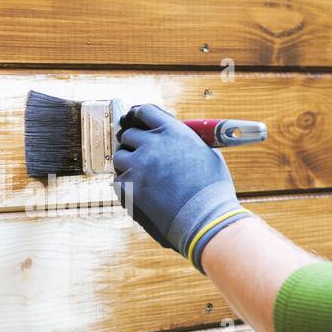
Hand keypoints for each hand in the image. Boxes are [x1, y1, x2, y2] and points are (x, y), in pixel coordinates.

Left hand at [112, 104, 251, 272]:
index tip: (136, 124)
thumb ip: (184, 141)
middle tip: (142, 158)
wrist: (206, 219)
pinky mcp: (129, 187)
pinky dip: (127, 187)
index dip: (139, 118)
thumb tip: (173, 137)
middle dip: (134, 145)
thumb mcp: (207, 153)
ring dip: (128, 166)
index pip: (145, 111)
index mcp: (173, 131)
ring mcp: (138, 165)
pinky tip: (143, 194)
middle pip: (128, 135)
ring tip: (144, 178)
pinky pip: (118, 181)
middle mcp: (152, 144)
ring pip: (120, 157)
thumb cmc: (212, 190)